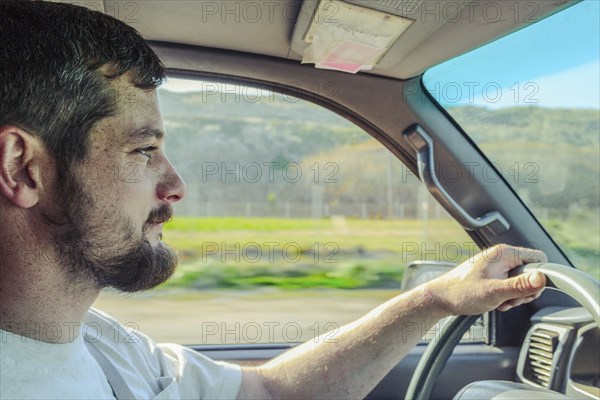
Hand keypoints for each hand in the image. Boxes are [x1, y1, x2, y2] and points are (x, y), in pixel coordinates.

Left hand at [425, 244, 546, 314]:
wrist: (441, 298)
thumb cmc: (462, 293)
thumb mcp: (494, 292)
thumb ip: (519, 286)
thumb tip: (542, 279)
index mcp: (504, 253)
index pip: (539, 259)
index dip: (539, 278)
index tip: (527, 292)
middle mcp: (502, 256)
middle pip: (532, 273)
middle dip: (524, 291)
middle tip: (509, 299)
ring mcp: (497, 266)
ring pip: (521, 283)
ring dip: (514, 296)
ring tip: (498, 300)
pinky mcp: (493, 276)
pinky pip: (510, 287)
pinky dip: (506, 297)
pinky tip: (494, 301)